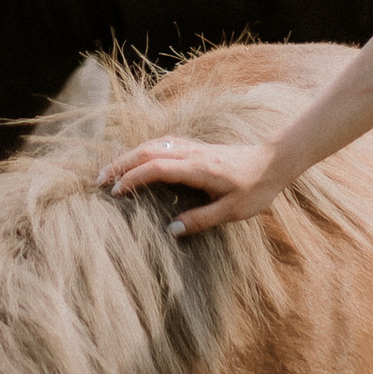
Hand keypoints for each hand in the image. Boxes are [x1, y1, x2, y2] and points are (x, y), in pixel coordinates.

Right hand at [100, 134, 279, 239]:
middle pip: (147, 151)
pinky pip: (163, 143)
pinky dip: (143, 150)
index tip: (115, 192)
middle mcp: (192, 153)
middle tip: (98, 180)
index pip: (156, 168)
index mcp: (198, 168)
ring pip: (153, 145)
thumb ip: (202, 220)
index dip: (132, 178)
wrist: (274, 161)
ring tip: (111, 171)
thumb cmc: (257, 188)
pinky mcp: (197, 147)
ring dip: (128, 156)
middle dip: (120, 165)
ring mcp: (193, 147)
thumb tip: (171, 229)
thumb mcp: (233, 211)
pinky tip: (137, 159)